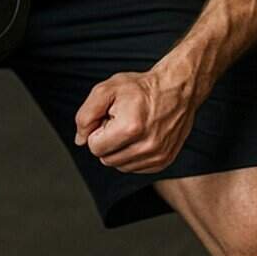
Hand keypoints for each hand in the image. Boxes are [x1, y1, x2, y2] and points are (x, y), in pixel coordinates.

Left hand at [73, 68, 202, 173]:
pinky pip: (135, 168)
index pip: (94, 147)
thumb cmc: (140, 88)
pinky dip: (131, 155)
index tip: (108, 117)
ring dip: (119, 149)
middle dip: (107, 140)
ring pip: (120, 166)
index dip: (96, 130)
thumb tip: (80, 140)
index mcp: (130, 128)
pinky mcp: (164, 161)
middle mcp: (146, 146)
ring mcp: (158, 156)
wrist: (176, 89)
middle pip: (106, 159)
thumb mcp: (105, 90)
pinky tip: (139, 136)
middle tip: (120, 121)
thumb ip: (86, 115)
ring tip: (130, 128)